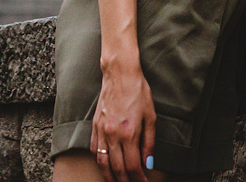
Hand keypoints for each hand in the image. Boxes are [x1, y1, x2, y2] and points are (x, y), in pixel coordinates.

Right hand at [91, 61, 156, 181]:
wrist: (120, 74)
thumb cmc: (138, 91)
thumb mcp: (151, 115)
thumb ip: (149, 141)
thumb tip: (148, 163)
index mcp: (129, 133)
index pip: (133, 166)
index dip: (139, 179)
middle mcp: (113, 135)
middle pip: (117, 169)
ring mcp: (101, 131)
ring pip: (102, 164)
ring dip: (109, 177)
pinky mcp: (95, 126)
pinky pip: (94, 150)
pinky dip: (100, 162)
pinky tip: (105, 166)